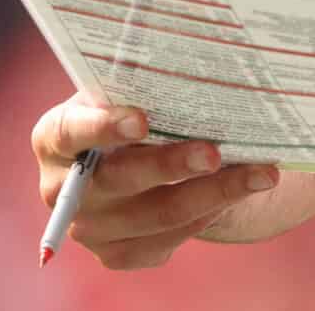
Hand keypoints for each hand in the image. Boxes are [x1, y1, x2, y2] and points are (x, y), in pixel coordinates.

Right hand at [32, 97, 281, 269]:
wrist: (136, 154)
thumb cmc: (135, 106)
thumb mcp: (129, 87)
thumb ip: (144, 81)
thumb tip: (199, 60)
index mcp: (55, 136)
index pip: (70, 131)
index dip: (103, 127)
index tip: (143, 120)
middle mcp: (62, 188)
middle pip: (121, 180)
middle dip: (172, 165)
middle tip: (215, 151)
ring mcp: (89, 228)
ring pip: (159, 214)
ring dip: (214, 192)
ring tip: (259, 173)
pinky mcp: (118, 254)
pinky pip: (170, 239)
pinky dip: (209, 213)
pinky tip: (238, 193)